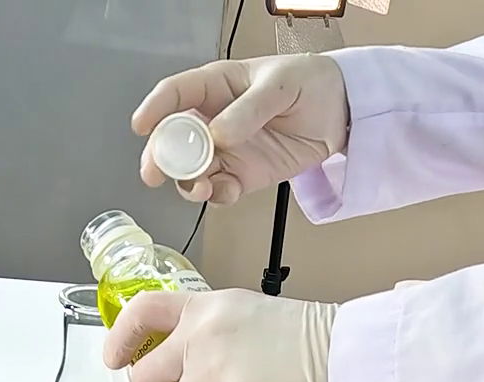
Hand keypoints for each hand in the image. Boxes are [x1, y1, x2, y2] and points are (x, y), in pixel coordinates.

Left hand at [103, 289, 336, 381]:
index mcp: (209, 308)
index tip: (113, 361)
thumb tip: (215, 374)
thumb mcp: (262, 321)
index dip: (121, 338)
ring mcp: (214, 377)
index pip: (145, 311)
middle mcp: (202, 337)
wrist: (359, 359)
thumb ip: (229, 339)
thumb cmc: (326, 342)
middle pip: (145, 379)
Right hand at [133, 54, 347, 205]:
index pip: (176, 94)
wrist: (341, 111)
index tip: (142, 126)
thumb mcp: (280, 85)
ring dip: (188, 181)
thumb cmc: (308, 83)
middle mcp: (214, 119)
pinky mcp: (243, 174)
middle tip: (156, 172)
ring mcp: (227, 149)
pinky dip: (217, 195)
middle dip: (161, 157)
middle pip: (174, 139)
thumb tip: (219, 135)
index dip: (155, 109)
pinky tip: (224, 192)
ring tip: (200, 187)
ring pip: (192, 169)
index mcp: (216, 86)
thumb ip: (249, 110)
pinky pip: (220, 188)